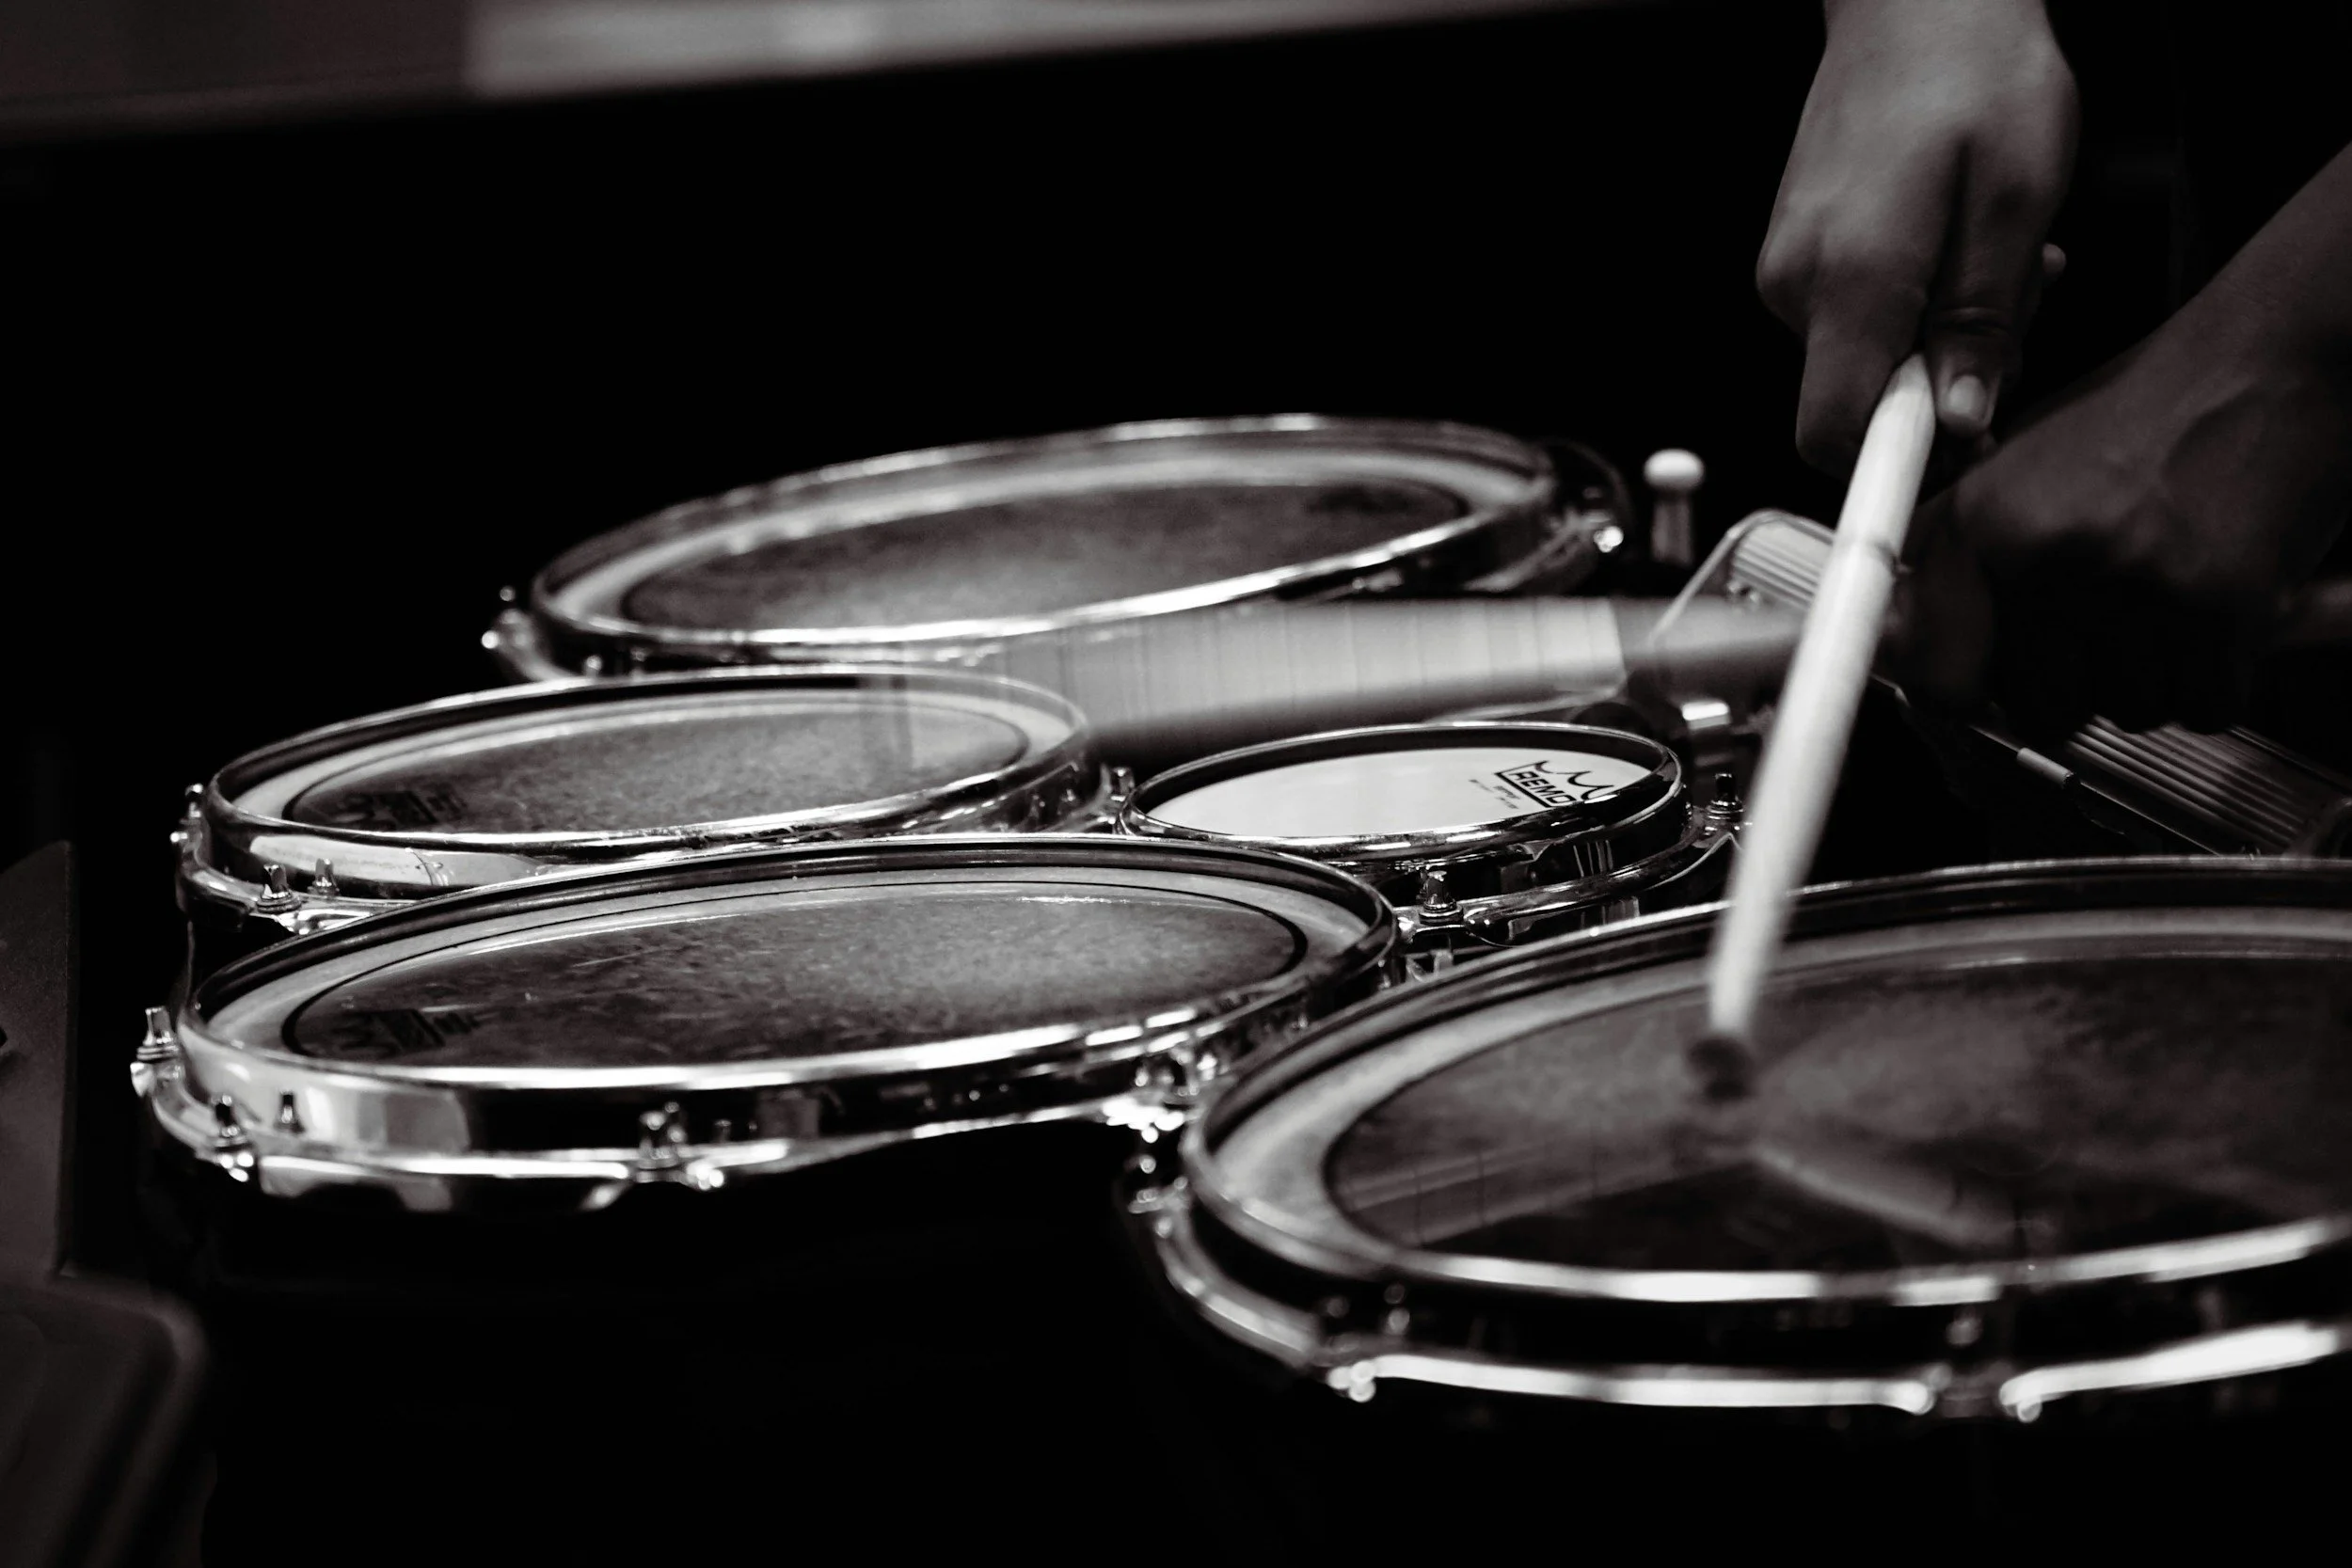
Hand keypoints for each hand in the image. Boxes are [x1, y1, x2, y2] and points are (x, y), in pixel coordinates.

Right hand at [1758, 0, 2076, 472]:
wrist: (1916, 0)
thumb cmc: (1973, 72)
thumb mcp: (2017, 203)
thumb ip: (1984, 324)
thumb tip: (1963, 421)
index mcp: (1850, 277)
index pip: (1834, 433)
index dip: (1892, 469)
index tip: (1949, 468)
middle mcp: (1797, 284)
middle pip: (1857, 404)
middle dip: (1941, 389)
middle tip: (2013, 318)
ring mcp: (1788, 272)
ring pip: (1864, 363)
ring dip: (1936, 343)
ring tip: (1991, 264)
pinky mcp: (1796, 259)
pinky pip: (1854, 322)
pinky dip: (1911, 310)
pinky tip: (1954, 252)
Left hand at [1890, 303, 2351, 740]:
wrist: (2273, 360)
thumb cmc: (2153, 411)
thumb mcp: (2019, 464)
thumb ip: (1956, 555)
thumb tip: (1902, 640)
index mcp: (1980, 523)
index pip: (1933, 675)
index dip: (1962, 695)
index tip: (1981, 692)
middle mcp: (2042, 557)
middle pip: (2037, 709)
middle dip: (2076, 680)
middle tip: (2111, 616)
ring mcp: (2129, 587)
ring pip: (2123, 711)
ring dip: (2151, 674)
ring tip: (2167, 590)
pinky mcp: (2216, 610)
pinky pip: (2201, 705)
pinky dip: (2215, 676)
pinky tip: (2213, 607)